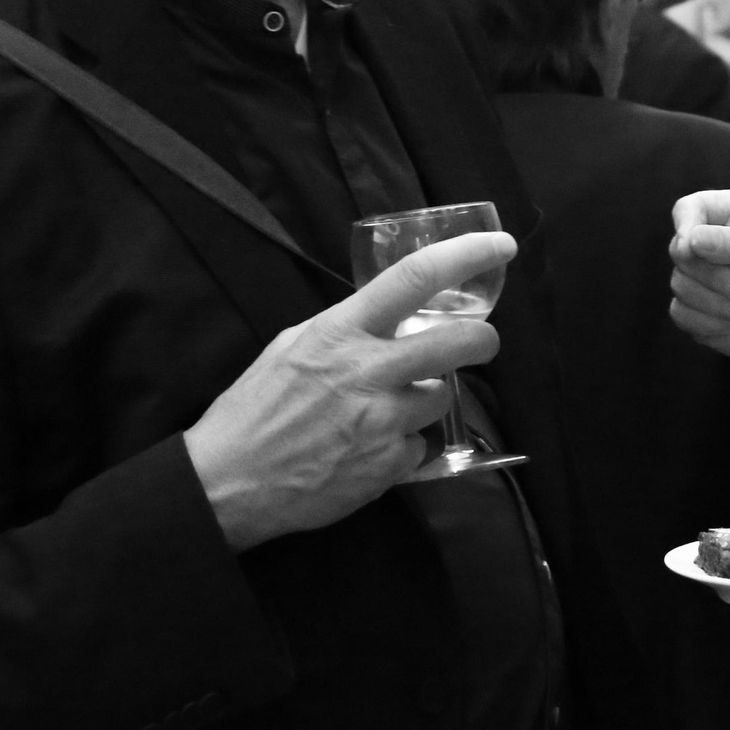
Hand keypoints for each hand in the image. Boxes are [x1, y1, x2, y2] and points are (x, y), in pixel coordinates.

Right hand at [183, 232, 513, 549]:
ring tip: (387, 409)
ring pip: (442, 396)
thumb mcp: (291, 347)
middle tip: (481, 342)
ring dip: (427, 398)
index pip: (415, 279)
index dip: (466, 256)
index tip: (499, 247)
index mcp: (340, 332)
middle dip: (483, 340)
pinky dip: (403, 445)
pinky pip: (419, 445)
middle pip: (459, 342)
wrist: (230, 482)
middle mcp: (368, 372)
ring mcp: (383, 422)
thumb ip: (344, 329)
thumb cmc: (253, 409)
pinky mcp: (389, 466)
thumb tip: (388, 319)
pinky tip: (368, 449)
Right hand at [668, 190, 729, 373]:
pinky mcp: (697, 312)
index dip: (686, 225)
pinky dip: (714, 323)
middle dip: (716, 277)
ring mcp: (702, 280)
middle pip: (681, 252)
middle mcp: (711, 245)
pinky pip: (682, 314)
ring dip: (723, 305)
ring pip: (681, 285)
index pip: (690, 208)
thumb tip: (692, 239)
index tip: (693, 247)